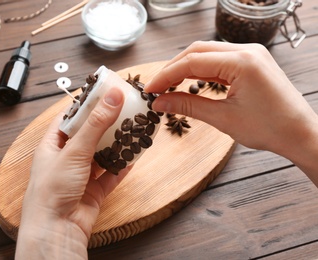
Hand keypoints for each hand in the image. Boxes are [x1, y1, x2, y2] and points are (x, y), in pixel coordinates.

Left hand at [15, 87, 130, 258]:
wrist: (56, 229)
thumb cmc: (52, 189)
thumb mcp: (74, 150)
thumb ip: (96, 124)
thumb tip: (112, 96)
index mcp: (53, 144)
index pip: (70, 117)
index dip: (87, 104)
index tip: (105, 92)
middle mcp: (66, 158)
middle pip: (90, 135)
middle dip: (107, 124)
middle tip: (125, 110)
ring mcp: (81, 175)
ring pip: (103, 154)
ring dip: (117, 145)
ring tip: (134, 129)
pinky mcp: (94, 190)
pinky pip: (111, 174)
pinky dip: (122, 166)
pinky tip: (134, 157)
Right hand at [145, 41, 317, 185]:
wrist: (299, 133)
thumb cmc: (269, 128)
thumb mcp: (223, 118)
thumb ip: (188, 106)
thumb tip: (160, 102)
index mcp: (242, 62)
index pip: (192, 62)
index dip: (166, 75)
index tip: (150, 89)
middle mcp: (247, 51)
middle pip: (197, 50)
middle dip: (173, 68)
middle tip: (156, 87)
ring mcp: (251, 54)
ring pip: (207, 52)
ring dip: (185, 67)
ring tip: (168, 86)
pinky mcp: (251, 62)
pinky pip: (220, 60)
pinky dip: (201, 69)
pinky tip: (189, 81)